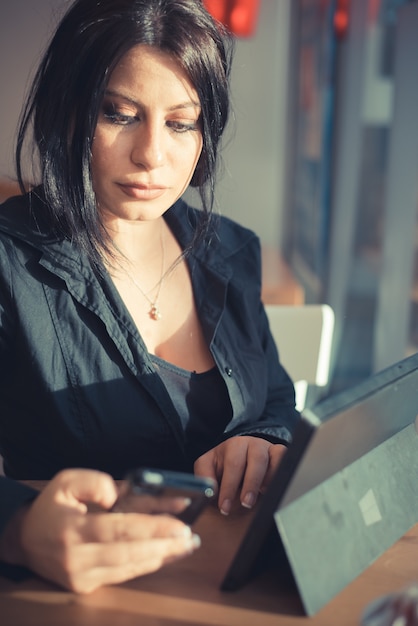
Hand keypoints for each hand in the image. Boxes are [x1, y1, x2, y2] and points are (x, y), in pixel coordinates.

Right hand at [0, 469, 199, 592]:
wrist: (25, 539)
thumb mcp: (67, 481)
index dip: (151, 527)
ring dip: (162, 556)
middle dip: (164, 545)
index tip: (179, 522)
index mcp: (71, 530)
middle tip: (190, 536)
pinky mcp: (86, 586)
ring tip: (186, 544)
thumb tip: (118, 495)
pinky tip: (166, 554)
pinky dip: (146, 564)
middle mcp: (76, 558)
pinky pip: (122, 575)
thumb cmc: (51, 506)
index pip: (118, 529)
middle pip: (129, 553)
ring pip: (129, 568)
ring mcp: (81, 576)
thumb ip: (95, 482)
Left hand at [194, 436, 286, 515]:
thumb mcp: (208, 466)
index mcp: (233, 446)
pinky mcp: (278, 452)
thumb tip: (211, 490)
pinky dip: (280, 472)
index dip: (229, 487)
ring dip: (268, 479)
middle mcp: (251, 444)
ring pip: (273, 458)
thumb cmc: (223, 464)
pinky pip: (284, 458)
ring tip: (261, 496)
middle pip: (256, 460)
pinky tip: (272, 486)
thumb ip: (204, 476)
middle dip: (251, 484)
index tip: (225, 507)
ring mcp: (266, 447)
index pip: (233, 465)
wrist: (239, 454)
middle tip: (245, 503)